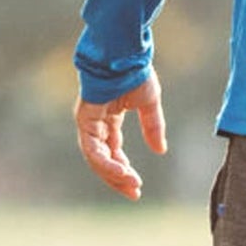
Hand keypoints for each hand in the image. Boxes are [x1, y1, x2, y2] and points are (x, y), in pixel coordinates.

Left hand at [74, 72, 166, 200]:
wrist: (124, 53)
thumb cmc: (135, 72)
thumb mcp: (149, 104)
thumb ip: (153, 128)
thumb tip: (160, 151)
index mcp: (108, 119)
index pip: (113, 152)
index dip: (124, 170)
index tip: (137, 186)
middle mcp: (95, 124)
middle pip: (103, 159)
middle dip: (118, 178)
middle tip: (134, 192)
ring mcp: (88, 122)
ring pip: (96, 158)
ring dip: (113, 174)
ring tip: (132, 185)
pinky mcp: (85, 119)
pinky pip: (93, 148)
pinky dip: (107, 162)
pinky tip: (123, 172)